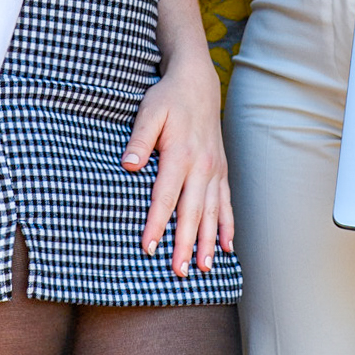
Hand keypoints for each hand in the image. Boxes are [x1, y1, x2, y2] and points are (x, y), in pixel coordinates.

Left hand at [122, 54, 233, 278]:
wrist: (197, 83)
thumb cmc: (168, 98)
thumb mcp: (149, 111)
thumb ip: (139, 138)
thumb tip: (128, 164)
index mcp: (181, 155)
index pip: (166, 197)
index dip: (156, 224)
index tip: (148, 247)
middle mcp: (202, 167)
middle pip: (192, 212)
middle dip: (185, 243)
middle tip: (179, 271)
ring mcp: (215, 171)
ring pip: (212, 213)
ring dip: (208, 242)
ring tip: (203, 268)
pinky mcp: (221, 171)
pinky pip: (226, 204)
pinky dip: (226, 227)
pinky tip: (226, 248)